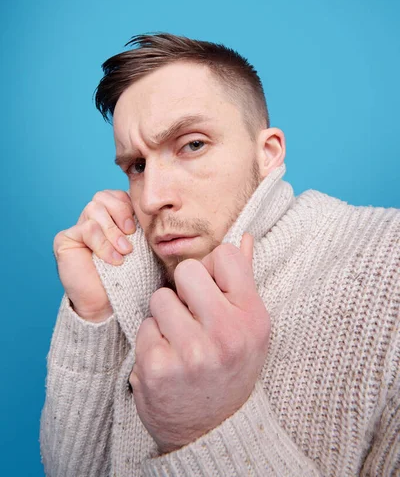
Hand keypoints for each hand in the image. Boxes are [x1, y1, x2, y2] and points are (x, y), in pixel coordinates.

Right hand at [53, 189, 135, 321]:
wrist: (109, 303)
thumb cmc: (127, 275)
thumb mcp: (140, 246)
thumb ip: (140, 225)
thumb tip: (151, 206)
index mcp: (111, 217)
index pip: (117, 194)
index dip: (128, 206)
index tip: (137, 227)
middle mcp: (92, 219)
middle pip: (103, 196)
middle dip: (121, 214)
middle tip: (131, 235)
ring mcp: (77, 228)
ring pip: (94, 209)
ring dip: (113, 232)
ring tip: (124, 252)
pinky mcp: (65, 239)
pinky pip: (87, 228)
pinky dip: (103, 244)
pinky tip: (113, 259)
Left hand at [129, 233, 269, 451]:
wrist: (212, 431)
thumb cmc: (231, 368)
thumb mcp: (249, 327)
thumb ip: (243, 280)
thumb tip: (245, 238)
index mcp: (252, 317)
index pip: (225, 255)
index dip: (212, 270)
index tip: (212, 292)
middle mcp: (226, 333)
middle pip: (187, 270)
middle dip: (184, 290)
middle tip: (192, 316)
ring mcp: (191, 352)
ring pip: (160, 298)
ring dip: (165, 317)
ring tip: (180, 340)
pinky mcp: (157, 366)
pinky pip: (144, 326)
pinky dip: (152, 341)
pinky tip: (167, 359)